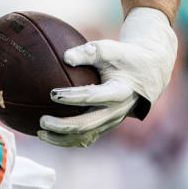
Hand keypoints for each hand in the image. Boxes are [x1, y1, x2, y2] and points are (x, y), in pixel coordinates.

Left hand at [37, 8, 176, 147]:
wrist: (148, 74)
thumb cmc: (124, 58)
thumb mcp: (110, 49)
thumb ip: (89, 52)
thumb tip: (65, 57)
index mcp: (120, 91)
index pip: (93, 97)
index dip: (72, 97)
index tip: (51, 93)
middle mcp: (116, 111)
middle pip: (87, 124)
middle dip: (63, 125)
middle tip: (42, 120)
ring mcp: (112, 121)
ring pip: (86, 136)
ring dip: (62, 138)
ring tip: (39, 132)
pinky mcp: (106, 125)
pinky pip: (86, 138)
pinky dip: (67, 139)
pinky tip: (48, 135)